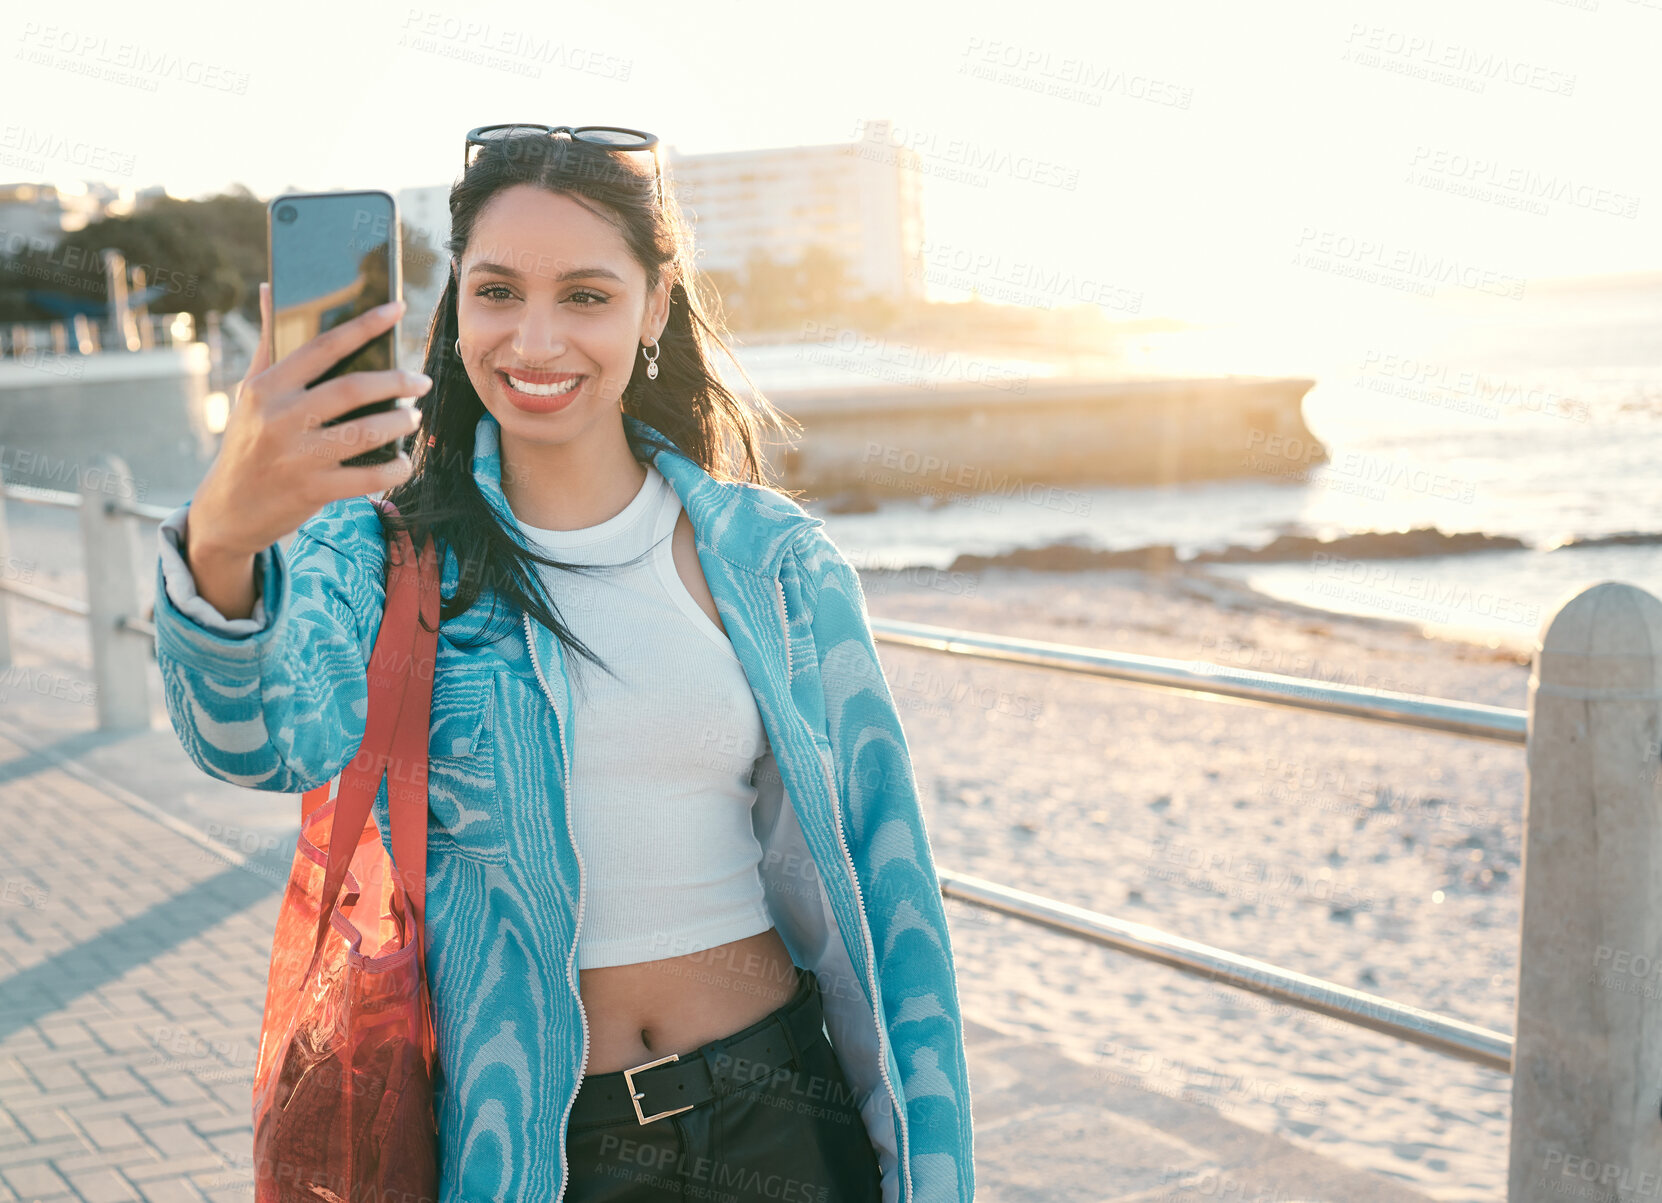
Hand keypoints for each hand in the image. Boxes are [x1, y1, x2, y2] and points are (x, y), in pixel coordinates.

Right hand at [188, 282, 430, 559]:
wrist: (226, 510)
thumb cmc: (247, 442)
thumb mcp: (249, 393)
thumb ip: (269, 344)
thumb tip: (270, 288)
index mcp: (265, 388)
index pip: (323, 347)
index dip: (364, 325)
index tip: (397, 308)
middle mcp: (279, 419)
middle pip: (352, 389)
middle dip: (396, 381)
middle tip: (421, 380)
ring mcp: (297, 457)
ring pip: (366, 432)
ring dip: (400, 423)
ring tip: (414, 416)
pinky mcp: (313, 490)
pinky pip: (368, 477)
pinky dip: (394, 468)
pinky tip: (404, 461)